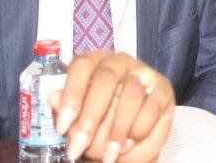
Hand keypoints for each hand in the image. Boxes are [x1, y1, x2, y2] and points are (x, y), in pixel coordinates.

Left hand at [47, 52, 174, 162]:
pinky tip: (127, 146)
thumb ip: (65, 111)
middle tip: (79, 148)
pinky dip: (138, 130)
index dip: (71, 95)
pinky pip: (152, 106)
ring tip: (108, 155)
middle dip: (91, 117)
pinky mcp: (163, 89)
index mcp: (94, 63)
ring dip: (117, 129)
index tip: (62, 127)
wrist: (128, 139)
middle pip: (107, 78)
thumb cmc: (99, 123)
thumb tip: (52, 98)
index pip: (81, 66)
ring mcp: (144, 73)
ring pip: (132, 93)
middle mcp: (120, 62)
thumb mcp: (78, 121)